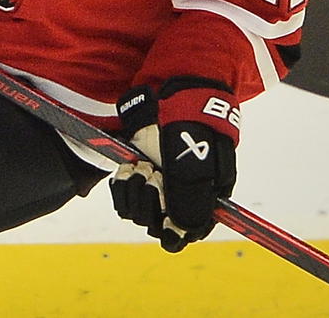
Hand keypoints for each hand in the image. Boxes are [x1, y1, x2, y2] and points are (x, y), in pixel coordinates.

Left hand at [109, 79, 238, 251]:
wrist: (170, 92)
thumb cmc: (191, 128)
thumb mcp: (195, 166)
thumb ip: (190, 204)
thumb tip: (181, 235)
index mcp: (206, 196)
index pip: (189, 232)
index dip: (175, 228)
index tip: (166, 216)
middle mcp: (180, 195)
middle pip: (158, 225)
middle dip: (152, 201)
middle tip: (155, 175)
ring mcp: (157, 184)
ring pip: (137, 213)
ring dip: (136, 189)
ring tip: (144, 165)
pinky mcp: (137, 174)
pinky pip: (122, 198)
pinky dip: (123, 183)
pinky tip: (131, 165)